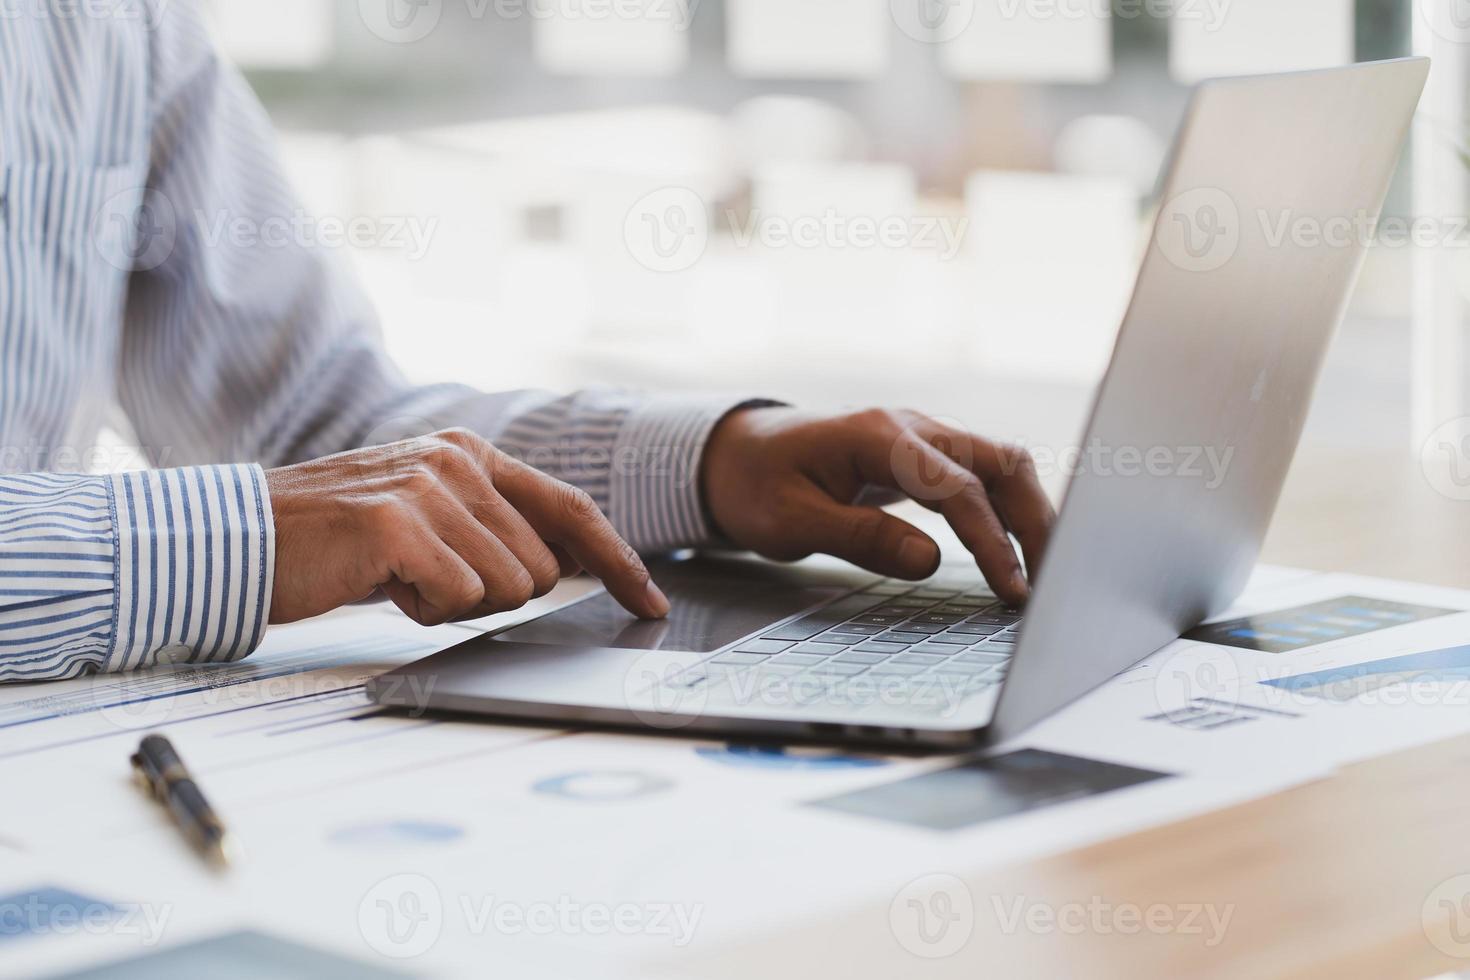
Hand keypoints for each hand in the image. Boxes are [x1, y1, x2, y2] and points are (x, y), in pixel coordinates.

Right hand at [265, 428, 669, 625]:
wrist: (247, 539)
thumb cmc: (339, 540)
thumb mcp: (428, 517)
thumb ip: (494, 527)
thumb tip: (568, 563)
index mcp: (472, 454)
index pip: (572, 510)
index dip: (619, 561)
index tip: (651, 602)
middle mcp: (459, 461)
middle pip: (544, 567)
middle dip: (497, 592)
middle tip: (430, 578)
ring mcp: (430, 487)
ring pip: (508, 587)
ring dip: (455, 602)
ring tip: (400, 576)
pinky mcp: (400, 523)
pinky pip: (459, 598)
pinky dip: (423, 610)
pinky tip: (382, 583)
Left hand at [701, 407, 1054, 604]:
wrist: (736, 453)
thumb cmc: (757, 485)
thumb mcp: (791, 522)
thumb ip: (861, 538)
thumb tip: (929, 561)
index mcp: (879, 438)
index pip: (958, 489)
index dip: (992, 542)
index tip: (1012, 590)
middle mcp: (911, 427)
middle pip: (1001, 462)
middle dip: (1036, 521)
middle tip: (1050, 582)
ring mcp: (921, 436)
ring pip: (1000, 464)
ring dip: (1028, 513)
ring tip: (1042, 570)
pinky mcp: (923, 455)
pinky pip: (980, 474)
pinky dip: (1005, 509)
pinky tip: (1014, 548)